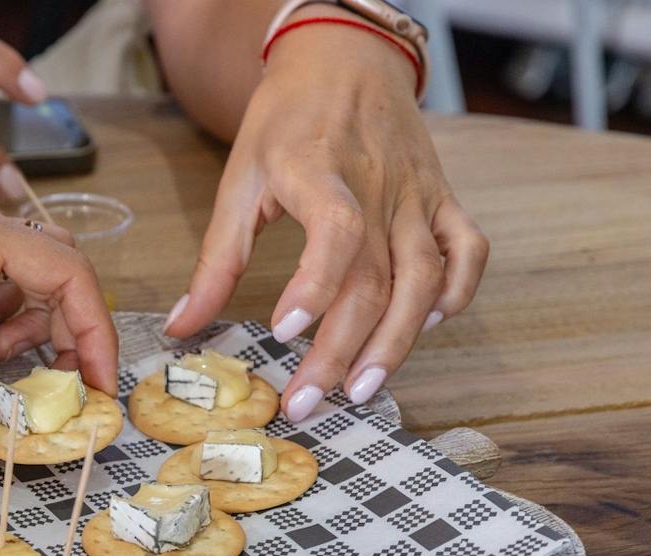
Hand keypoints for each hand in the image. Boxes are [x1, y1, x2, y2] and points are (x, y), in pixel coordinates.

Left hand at [164, 22, 488, 419]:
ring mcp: (417, 194)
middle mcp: (376, 184)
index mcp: (318, 168)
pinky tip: (425, 329)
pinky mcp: (443, 198)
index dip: (316, 284)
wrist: (346, 58)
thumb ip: (216, 259)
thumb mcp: (238, 178)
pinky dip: (456, 294)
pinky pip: (469, 251)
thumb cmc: (288, 120)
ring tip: (361, 389)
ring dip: (396, 342)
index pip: (335, 229)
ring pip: (423, 279)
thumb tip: (181, 326)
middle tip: (307, 402)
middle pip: (373, 280)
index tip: (284, 332)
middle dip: (339, 351)